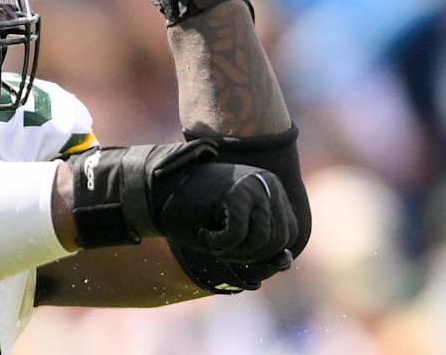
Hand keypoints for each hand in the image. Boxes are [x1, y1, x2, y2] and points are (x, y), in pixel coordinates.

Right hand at [154, 160, 298, 261]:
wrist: (158, 191)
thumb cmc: (195, 213)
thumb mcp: (235, 233)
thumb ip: (262, 247)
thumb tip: (285, 262)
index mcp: (271, 189)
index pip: (288, 232)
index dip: (263, 252)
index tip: (234, 246)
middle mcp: (268, 183)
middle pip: (280, 239)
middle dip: (251, 255)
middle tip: (220, 247)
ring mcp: (253, 185)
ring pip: (263, 240)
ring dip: (235, 252)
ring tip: (212, 240)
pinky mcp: (235, 192)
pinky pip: (238, 235)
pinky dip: (219, 244)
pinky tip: (202, 234)